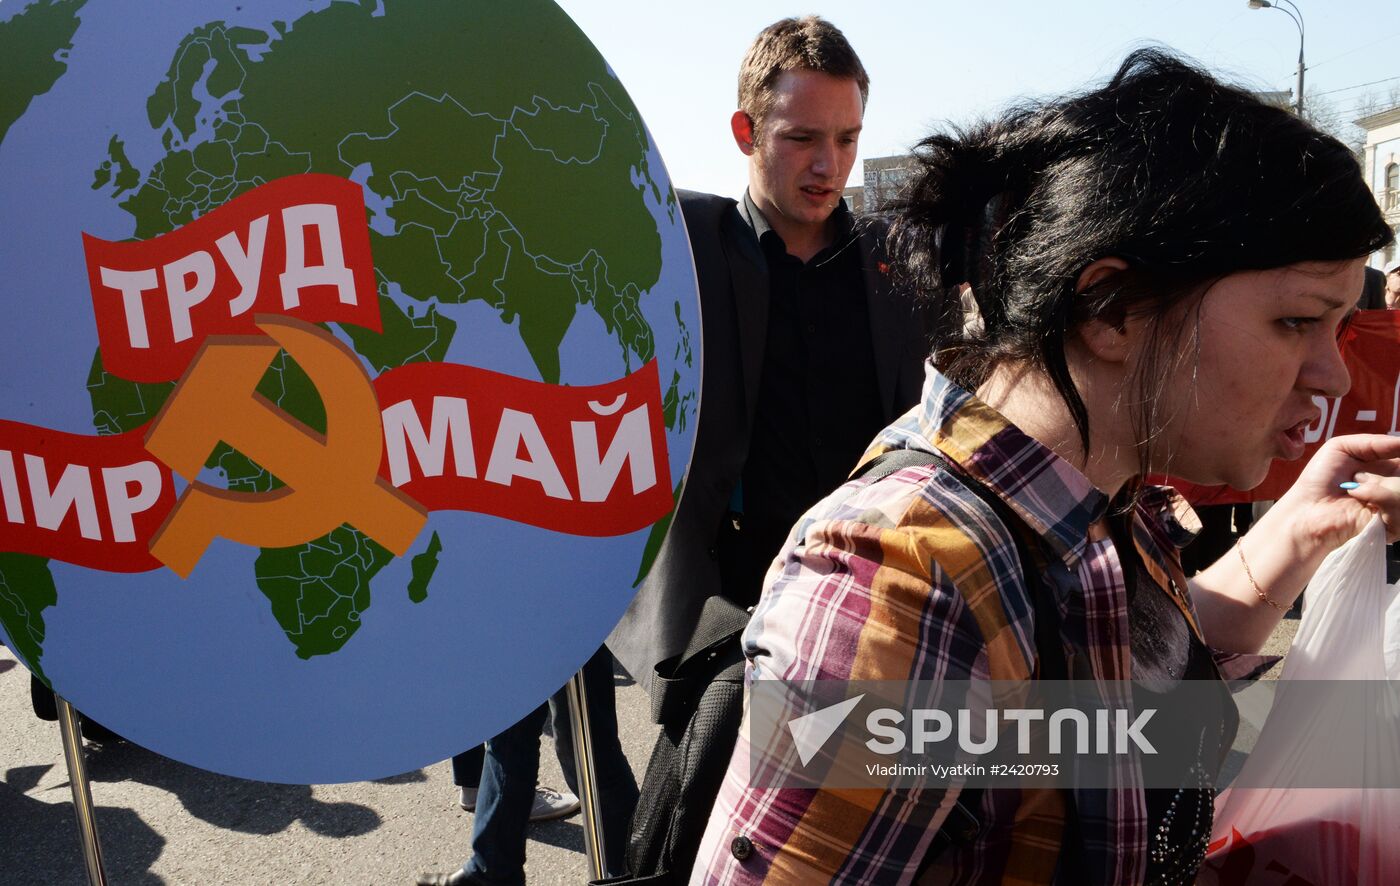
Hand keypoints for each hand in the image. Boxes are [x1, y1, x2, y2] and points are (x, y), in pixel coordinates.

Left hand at [1277, 434, 1399, 552]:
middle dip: (1392, 470)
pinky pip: (1399, 507)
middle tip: (1358, 476)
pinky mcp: (1393, 526)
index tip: (1393, 450)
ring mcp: (1396, 507)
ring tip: (1354, 489)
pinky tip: (1359, 499)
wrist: (1306, 509)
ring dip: (1381, 485)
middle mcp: (1396, 488)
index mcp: (1389, 468)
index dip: (1399, 455)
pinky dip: (1379, 496)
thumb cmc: (1319, 479)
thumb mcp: (1341, 448)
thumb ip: (1375, 442)